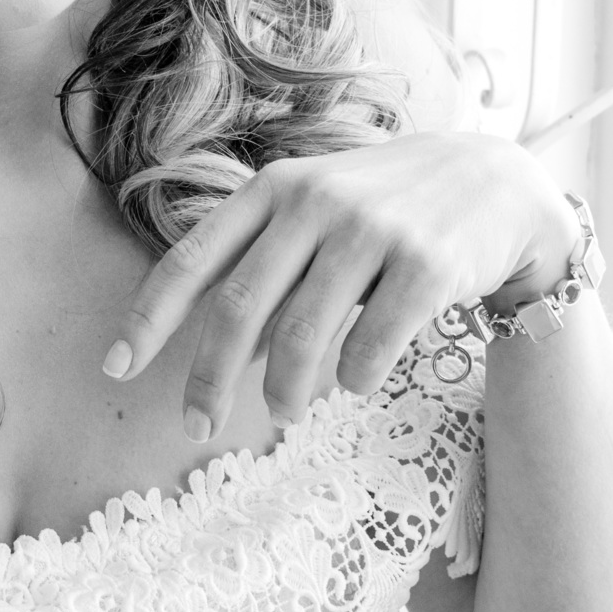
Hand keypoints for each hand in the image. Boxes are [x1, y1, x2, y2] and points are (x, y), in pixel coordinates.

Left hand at [100, 133, 579, 440]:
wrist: (496, 185)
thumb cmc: (383, 212)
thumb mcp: (314, 215)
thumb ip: (263, 269)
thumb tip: (216, 355)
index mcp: (273, 190)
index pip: (192, 258)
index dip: (149, 316)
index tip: (116, 367)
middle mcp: (314, 202)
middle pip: (238, 307)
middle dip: (207, 376)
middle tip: (196, 426)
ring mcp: (372, 230)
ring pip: (301, 334)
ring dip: (281, 388)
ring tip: (279, 414)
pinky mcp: (426, 264)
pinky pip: (371, 342)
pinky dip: (354, 376)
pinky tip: (354, 382)